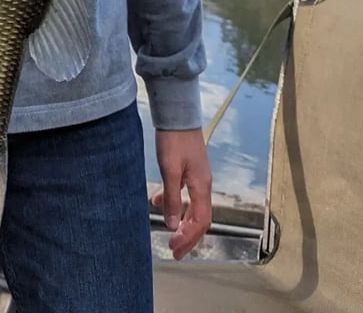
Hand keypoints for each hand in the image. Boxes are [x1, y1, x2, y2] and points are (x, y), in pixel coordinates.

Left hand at [152, 128, 212, 259]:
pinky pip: (185, 194)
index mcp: (202, 186)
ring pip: (193, 207)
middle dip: (187, 236)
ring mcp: (198, 176)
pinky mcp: (189, 169)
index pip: (201, 222)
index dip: (189, 238)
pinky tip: (158, 201)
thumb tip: (173, 225)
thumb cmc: (174, 139)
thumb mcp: (170, 170)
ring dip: (181, 221)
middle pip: (199, 218)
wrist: (177, 113)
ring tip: (167, 230)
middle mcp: (204, 184)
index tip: (175, 249)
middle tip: (174, 250)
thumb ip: (172, 197)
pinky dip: (175, 202)